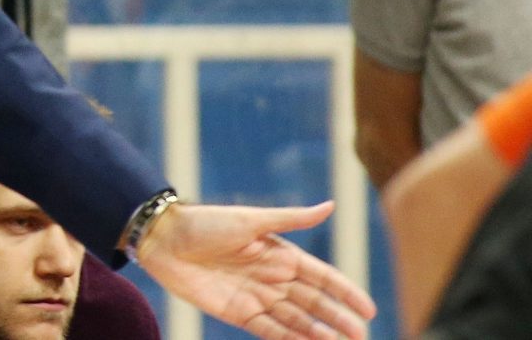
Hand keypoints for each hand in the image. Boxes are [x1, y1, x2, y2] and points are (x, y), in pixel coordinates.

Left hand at [138, 201, 374, 338]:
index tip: (369, 311)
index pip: (322, 277)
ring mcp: (258, 297)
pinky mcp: (239, 314)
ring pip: (296, 321)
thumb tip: (331, 206)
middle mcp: (274, 278)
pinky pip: (270, 331)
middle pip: (314, 304)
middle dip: (338, 320)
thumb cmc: (206, 223)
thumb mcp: (251, 220)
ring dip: (318, 334)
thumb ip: (292, 219)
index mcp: (281, 254)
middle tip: (360, 337)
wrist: (164, 240)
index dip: (345, 293)